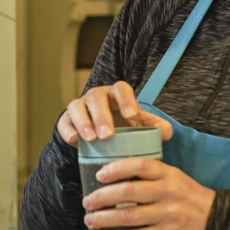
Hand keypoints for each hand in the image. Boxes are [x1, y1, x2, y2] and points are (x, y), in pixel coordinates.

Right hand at [56, 81, 174, 146]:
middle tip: (107, 135)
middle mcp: (96, 97)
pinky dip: (67, 130)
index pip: (120, 89)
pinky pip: (64, 121)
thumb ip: (155, 127)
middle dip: (101, 116)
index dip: (126, 100)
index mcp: (116, 94)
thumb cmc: (122, 126)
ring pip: (77, 107)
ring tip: (91, 139)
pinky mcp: (66, 119)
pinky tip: (73, 140)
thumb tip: (165, 133)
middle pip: (96, 99)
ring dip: (83, 123)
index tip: (131, 116)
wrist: (100, 135)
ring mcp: (80, 106)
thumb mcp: (139, 125)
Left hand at [83, 156, 215, 229]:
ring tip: (89, 220)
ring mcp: (167, 214)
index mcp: (168, 174)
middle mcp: (167, 192)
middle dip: (102, 197)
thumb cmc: (189, 197)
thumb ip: (151, 175)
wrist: (216, 221)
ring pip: (128, 216)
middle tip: (87, 202)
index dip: (117, 168)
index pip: (140, 165)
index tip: (99, 175)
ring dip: (103, 218)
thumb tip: (115, 176)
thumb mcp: (175, 178)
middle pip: (129, 191)